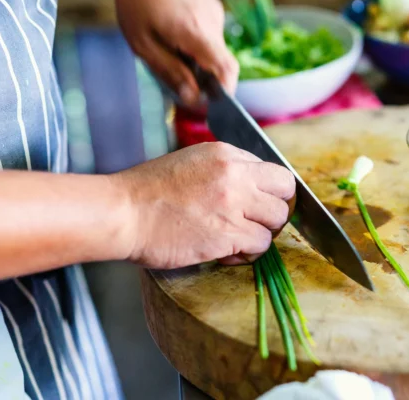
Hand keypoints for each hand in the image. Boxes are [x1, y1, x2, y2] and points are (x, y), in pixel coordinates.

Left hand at [110, 0, 238, 104]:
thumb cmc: (136, 1)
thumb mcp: (143, 44)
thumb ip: (170, 72)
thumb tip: (192, 99)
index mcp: (194, 33)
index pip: (227, 69)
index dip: (227, 91)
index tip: (215, 103)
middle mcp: (211, 22)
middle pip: (220, 62)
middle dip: (205, 76)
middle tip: (181, 78)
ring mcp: (215, 12)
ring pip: (215, 48)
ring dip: (199, 57)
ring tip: (171, 46)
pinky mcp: (213, 6)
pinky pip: (211, 34)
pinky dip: (198, 42)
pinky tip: (176, 31)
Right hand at [112, 142, 295, 268]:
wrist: (121, 212)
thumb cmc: (148, 192)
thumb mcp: (192, 162)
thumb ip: (226, 170)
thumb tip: (252, 187)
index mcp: (227, 154)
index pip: (275, 172)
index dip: (271, 192)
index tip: (259, 205)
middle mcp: (236, 175)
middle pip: (286, 193)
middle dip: (275, 211)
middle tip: (255, 223)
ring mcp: (234, 204)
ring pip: (277, 221)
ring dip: (261, 234)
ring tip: (237, 240)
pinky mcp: (228, 233)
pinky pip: (260, 245)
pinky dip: (248, 253)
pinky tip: (226, 252)